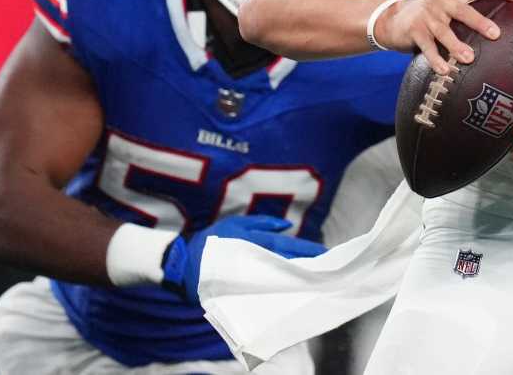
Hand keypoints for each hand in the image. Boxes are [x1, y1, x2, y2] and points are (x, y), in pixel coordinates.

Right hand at [161, 214, 326, 303]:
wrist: (183, 267)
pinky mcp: (245, 291)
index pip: (286, 247)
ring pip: (281, 277)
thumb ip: (262, 222)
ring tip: (317, 277)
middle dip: (308, 265)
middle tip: (328, 267)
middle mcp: (255, 262)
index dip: (306, 250)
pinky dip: (283, 288)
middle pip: (288, 264)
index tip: (325, 252)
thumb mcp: (234, 224)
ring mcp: (251, 278)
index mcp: (254, 243)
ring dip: (298, 276)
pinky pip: (269, 289)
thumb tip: (287, 225)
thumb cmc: (211, 241)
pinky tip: (296, 289)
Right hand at [375, 0, 512, 74]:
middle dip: (479, 22)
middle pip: (463, 10)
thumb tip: (503, 27)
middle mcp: (441, 0)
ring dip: (457, 45)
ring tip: (469, 58)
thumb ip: (469, 9)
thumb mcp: (449, 4)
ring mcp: (427, 15)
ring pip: (444, 32)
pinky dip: (436, 59)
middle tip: (495, 34)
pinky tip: (444, 70)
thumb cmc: (431, 14)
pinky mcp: (415, 30)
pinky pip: (427, 47)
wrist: (394, 18)